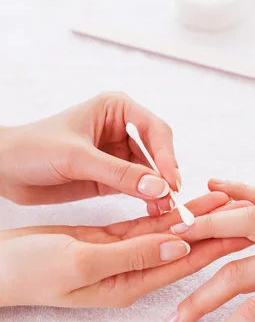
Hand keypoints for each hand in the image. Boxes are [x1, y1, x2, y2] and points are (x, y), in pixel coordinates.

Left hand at [0, 92, 178, 214]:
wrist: (5, 170)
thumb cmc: (33, 148)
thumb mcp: (77, 157)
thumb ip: (119, 173)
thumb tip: (159, 187)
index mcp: (116, 109)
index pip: (155, 130)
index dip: (167, 155)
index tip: (171, 181)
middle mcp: (121, 130)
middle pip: (158, 152)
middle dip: (166, 176)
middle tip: (172, 200)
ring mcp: (118, 156)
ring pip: (150, 173)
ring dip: (158, 191)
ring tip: (164, 210)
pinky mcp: (111, 178)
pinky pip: (137, 189)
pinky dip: (147, 200)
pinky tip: (152, 211)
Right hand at [0, 192, 248, 307]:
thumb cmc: (30, 269)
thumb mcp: (81, 262)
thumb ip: (131, 255)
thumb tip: (180, 249)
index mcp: (128, 286)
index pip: (183, 264)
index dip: (217, 246)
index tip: (248, 231)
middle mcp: (131, 274)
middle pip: (183, 252)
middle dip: (216, 232)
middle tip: (249, 214)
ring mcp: (120, 256)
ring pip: (167, 236)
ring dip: (195, 220)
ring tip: (226, 203)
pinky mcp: (107, 240)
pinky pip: (144, 226)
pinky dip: (166, 214)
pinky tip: (187, 204)